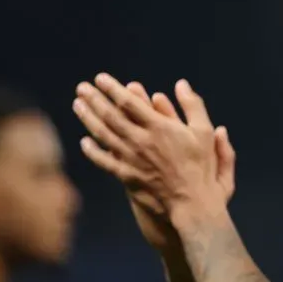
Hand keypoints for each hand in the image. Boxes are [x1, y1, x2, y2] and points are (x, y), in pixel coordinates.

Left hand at [73, 74, 234, 229]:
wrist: (192, 203)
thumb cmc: (202, 167)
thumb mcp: (205, 132)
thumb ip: (193, 106)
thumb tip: (182, 84)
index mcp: (159, 127)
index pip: (128, 102)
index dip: (112, 88)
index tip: (100, 78)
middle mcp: (140, 141)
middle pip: (110, 115)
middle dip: (94, 99)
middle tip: (81, 87)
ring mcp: (131, 159)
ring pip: (103, 135)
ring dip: (88, 118)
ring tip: (78, 105)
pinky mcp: (127, 176)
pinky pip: (104, 161)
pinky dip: (92, 151)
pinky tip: (85, 142)